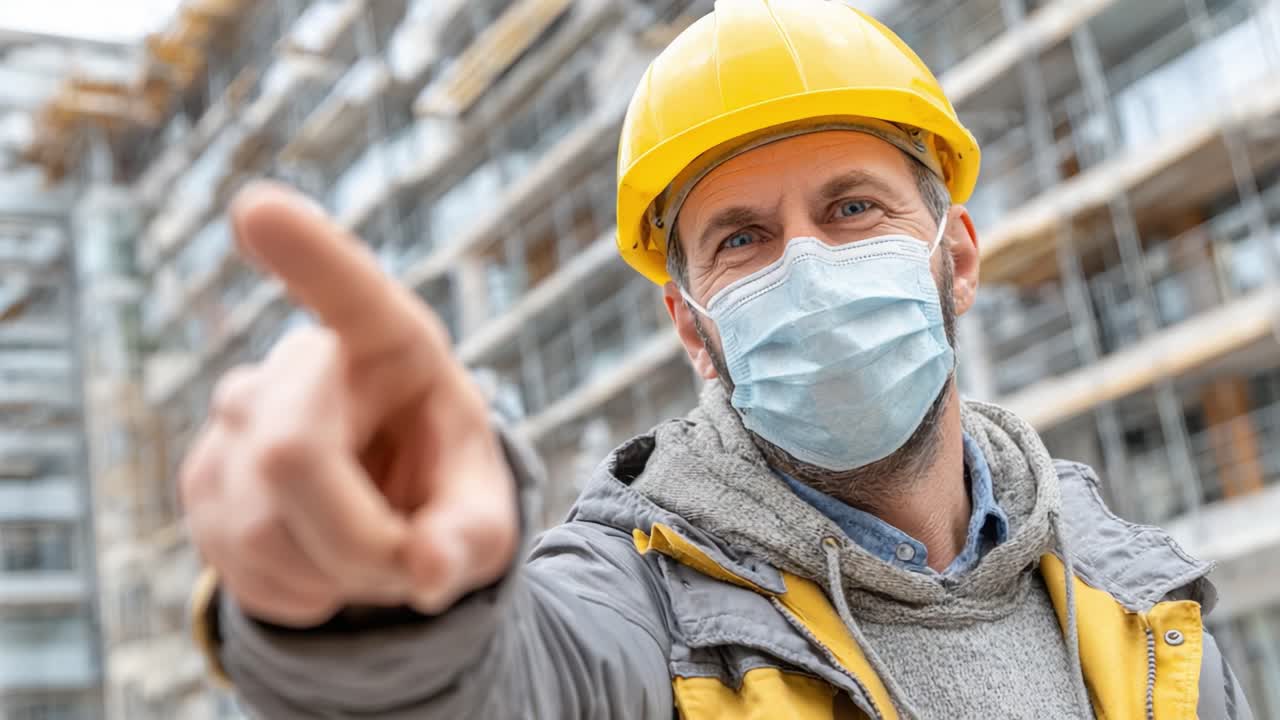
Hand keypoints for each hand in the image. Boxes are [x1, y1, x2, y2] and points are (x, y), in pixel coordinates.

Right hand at [180, 182, 517, 626]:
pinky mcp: (202, 477)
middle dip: (358, 543)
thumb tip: (428, 572)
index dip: (308, 254)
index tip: (257, 207)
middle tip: (411, 567)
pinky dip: (298, 592)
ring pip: (261, 527)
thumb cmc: (445, 494)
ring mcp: (239, 419)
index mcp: (391, 345)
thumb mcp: (483, 519)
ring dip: (332, 575)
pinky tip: (324, 562)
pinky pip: (237, 567)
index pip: (351, 292)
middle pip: (293, 456)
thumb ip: (468, 540)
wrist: (389, 523)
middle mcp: (305, 364)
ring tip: (369, 550)